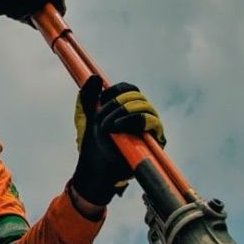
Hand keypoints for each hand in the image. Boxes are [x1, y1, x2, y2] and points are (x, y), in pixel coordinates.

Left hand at [71, 75, 165, 205]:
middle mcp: (142, 115)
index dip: (116, 90)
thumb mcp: (86, 117)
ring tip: (110, 124)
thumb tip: (95, 77)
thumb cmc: (94, 143)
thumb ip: (88, 97)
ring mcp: (151, 127)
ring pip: (144, 106)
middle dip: (117, 103)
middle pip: (137, 96)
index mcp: (128, 107)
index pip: (130, 89)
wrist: (97, 166)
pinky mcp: (156, 139)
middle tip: (102, 115)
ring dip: (124, 111)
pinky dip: (135, 119)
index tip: (102, 99)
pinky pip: (152, 121)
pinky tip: (119, 125)